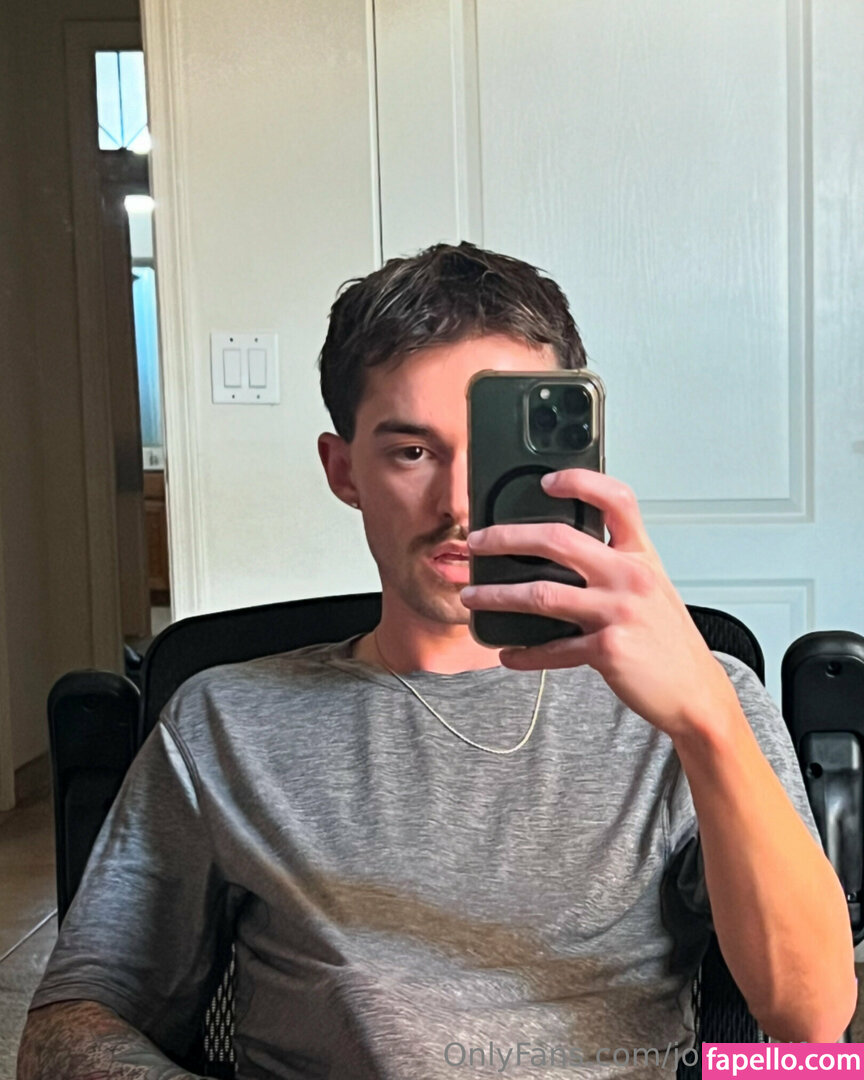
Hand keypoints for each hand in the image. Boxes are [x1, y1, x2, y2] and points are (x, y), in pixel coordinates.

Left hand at [461, 469, 738, 738]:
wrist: (695, 691)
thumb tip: (561, 550)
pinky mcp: (607, 650)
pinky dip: (524, 653)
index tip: (547, 480)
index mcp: (641, 555)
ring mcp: (617, 613)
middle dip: (507, 538)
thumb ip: (616, 562)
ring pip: (541, 594)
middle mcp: (629, 577)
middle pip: (557, 540)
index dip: (581, 482)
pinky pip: (552, 649)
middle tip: (476, 542)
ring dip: (498, 595)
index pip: (616, 500)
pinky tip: (507, 653)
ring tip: (472, 596)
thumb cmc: (668, 639)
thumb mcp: (651, 587)